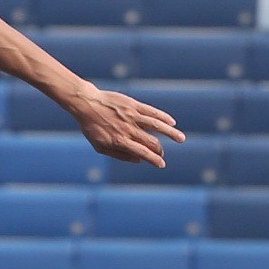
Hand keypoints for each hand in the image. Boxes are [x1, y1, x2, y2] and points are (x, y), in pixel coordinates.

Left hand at [66, 84, 183, 167]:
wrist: (86, 103)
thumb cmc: (92, 127)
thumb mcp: (100, 146)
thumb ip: (119, 155)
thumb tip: (138, 161)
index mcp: (120, 141)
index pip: (142, 152)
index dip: (154, 159)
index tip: (161, 164)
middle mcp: (128, 129)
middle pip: (151, 141)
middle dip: (160, 150)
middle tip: (162, 154)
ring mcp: (132, 116)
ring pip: (156, 125)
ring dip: (170, 133)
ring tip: (181, 138)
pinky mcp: (133, 105)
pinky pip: (152, 111)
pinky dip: (163, 117)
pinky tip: (172, 122)